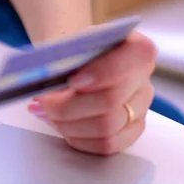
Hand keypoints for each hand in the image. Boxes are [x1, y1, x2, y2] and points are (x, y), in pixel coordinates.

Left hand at [27, 32, 156, 154]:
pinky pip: (105, 144)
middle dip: (67, 105)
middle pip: (110, 101)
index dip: (101, 73)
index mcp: (135, 49)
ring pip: (105, 128)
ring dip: (66, 123)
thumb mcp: (65, 39)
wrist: (72, 59)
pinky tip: (58, 123)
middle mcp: (143, 79)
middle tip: (41, 101)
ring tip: (44, 111)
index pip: (131, 61)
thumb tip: (45, 73)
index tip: (72, 80)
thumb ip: (63, 51)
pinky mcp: (129, 131)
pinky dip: (75, 137)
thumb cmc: (70, 48)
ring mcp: (139, 108)